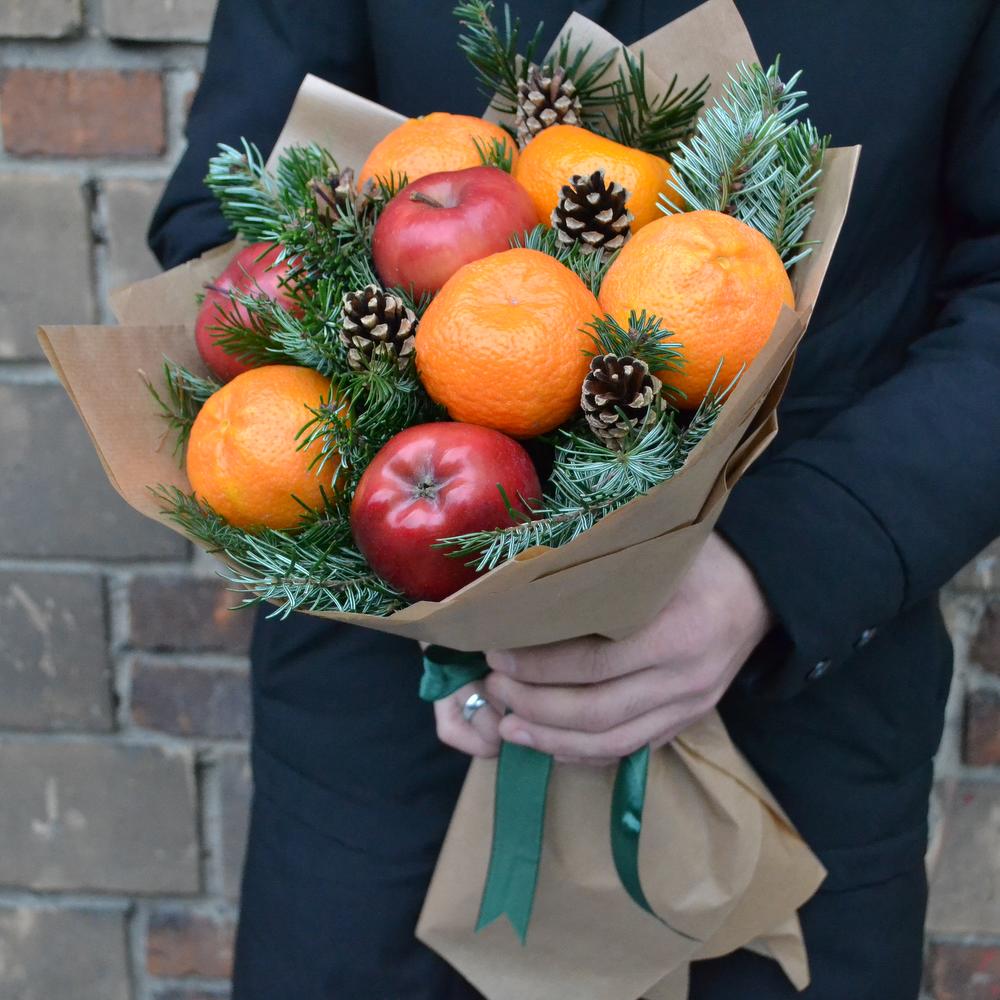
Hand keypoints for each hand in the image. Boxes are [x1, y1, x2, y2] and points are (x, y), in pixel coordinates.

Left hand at [435, 532, 771, 763]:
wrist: (761, 588)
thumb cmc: (697, 558)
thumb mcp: (653, 552)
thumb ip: (599, 572)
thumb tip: (520, 588)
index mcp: (678, 632)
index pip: (594, 663)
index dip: (537, 666)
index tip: (495, 654)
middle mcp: (687, 679)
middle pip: (597, 711)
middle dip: (535, 706)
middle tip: (493, 689)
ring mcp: (691, 706)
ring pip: (612, 742)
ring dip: (552, 741)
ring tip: (508, 726)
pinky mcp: (688, 721)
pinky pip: (631, 750)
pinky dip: (584, 754)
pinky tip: (548, 743)